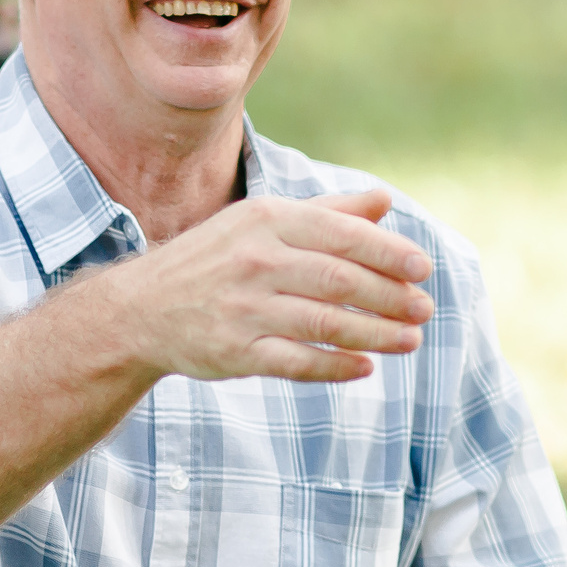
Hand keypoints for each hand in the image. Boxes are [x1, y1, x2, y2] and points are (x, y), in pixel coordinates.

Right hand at [108, 188, 433, 385]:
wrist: (142, 309)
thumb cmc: (216, 259)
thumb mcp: (262, 223)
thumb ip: (325, 213)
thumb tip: (383, 200)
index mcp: (266, 220)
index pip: (340, 234)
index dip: (388, 253)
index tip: (423, 268)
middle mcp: (254, 261)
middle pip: (338, 280)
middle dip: (389, 297)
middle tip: (424, 309)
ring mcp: (243, 308)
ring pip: (324, 323)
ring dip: (374, 334)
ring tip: (410, 340)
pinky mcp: (234, 352)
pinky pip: (296, 362)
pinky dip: (334, 366)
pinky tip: (365, 366)